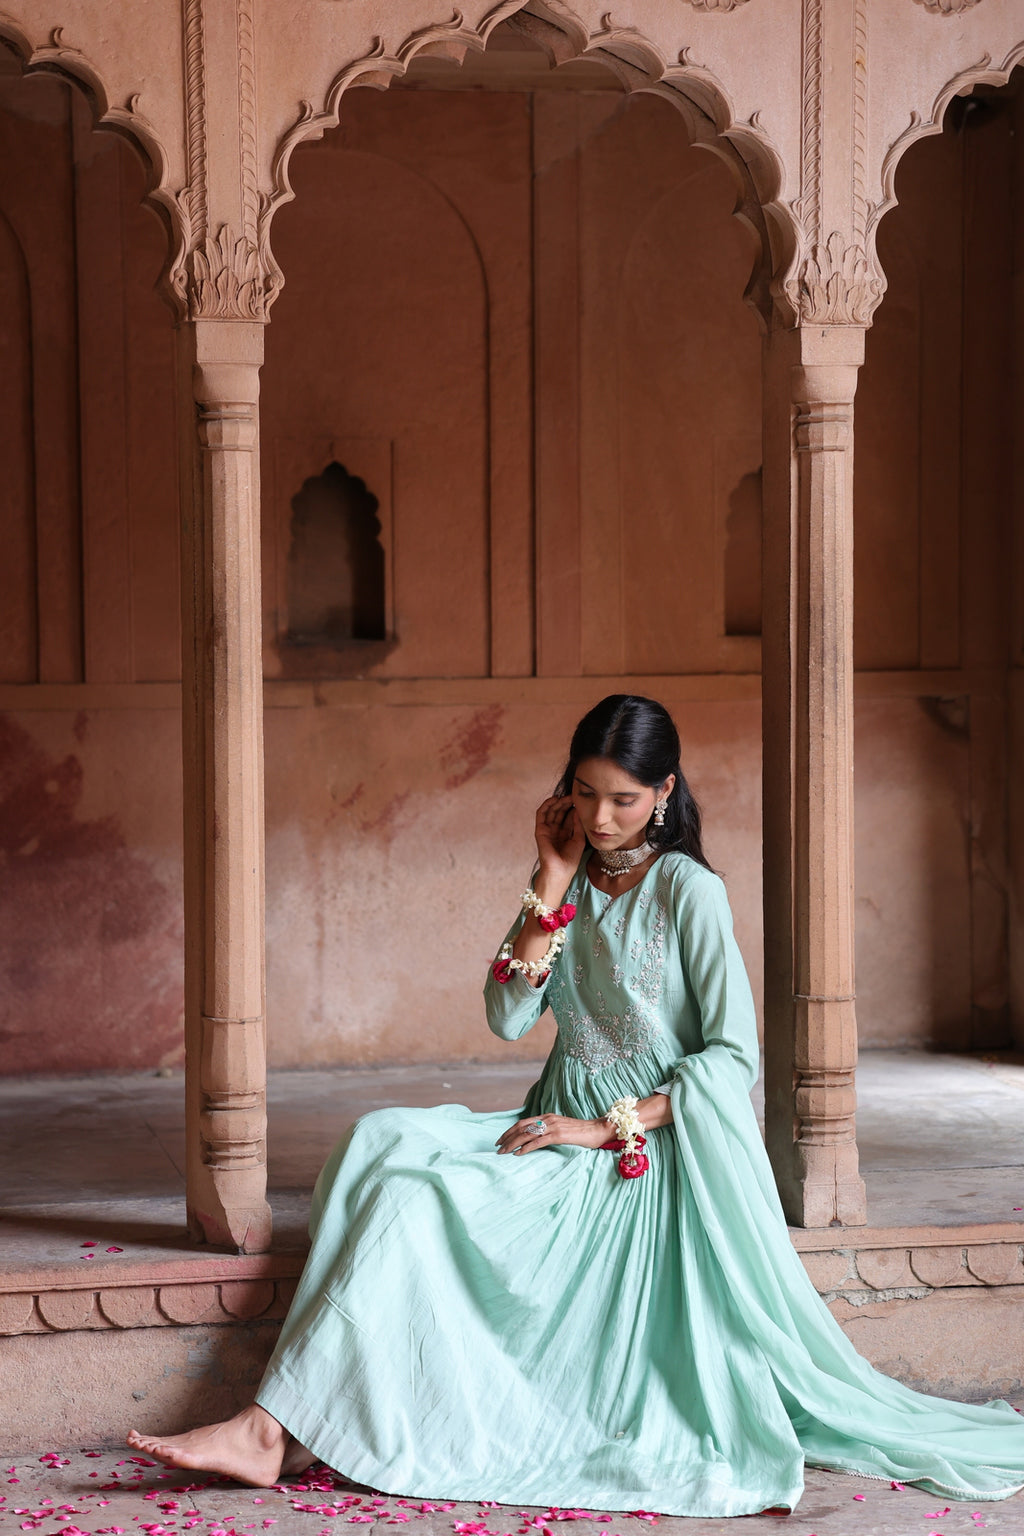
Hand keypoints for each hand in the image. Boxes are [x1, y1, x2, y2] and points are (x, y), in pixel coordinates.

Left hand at [495, 1112, 609, 1156]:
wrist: (599, 1130)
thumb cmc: (582, 1132)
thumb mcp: (562, 1129)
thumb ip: (550, 1131)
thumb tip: (537, 1140)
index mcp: (547, 1117)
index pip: (523, 1122)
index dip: (510, 1130)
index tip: (500, 1139)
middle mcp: (548, 1119)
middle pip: (521, 1127)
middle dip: (507, 1137)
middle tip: (497, 1147)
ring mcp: (553, 1126)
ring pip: (527, 1134)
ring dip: (512, 1143)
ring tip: (503, 1152)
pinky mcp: (559, 1135)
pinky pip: (538, 1141)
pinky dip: (526, 1148)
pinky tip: (518, 1154)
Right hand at [533, 795, 585, 892]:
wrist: (559, 872)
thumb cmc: (570, 861)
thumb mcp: (578, 840)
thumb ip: (577, 825)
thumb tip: (577, 811)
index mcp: (565, 834)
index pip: (568, 817)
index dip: (573, 808)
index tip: (581, 800)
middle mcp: (555, 831)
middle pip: (559, 812)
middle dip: (566, 803)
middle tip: (573, 795)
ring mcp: (547, 830)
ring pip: (550, 811)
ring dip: (557, 802)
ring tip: (565, 796)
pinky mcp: (540, 831)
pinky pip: (541, 815)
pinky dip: (546, 805)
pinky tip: (554, 800)